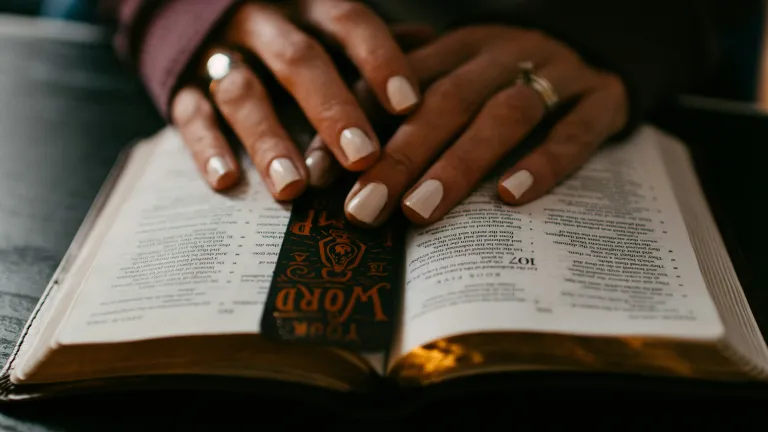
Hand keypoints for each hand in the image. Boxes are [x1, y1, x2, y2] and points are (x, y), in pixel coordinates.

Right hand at [169, 0, 420, 199]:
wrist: (195, 12)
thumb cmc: (289, 31)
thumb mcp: (328, 27)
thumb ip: (371, 47)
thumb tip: (434, 57)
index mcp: (308, 6)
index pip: (349, 21)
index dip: (379, 60)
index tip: (408, 106)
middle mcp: (264, 24)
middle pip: (299, 60)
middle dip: (331, 109)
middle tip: (361, 157)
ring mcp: (218, 52)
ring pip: (242, 91)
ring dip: (268, 139)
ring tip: (294, 188)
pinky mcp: (180, 85)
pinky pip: (189, 114)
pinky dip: (206, 148)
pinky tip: (227, 182)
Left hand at [341, 26, 628, 225]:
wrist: (601, 39)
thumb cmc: (510, 70)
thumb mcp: (458, 66)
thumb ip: (404, 96)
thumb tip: (335, 136)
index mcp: (460, 45)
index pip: (400, 84)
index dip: (357, 126)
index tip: (322, 173)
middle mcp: (502, 55)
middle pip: (446, 102)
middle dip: (400, 156)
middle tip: (364, 209)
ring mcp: (554, 75)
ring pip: (503, 115)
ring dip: (459, 164)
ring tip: (419, 211)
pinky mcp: (601, 99)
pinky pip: (575, 131)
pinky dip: (544, 163)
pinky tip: (511, 196)